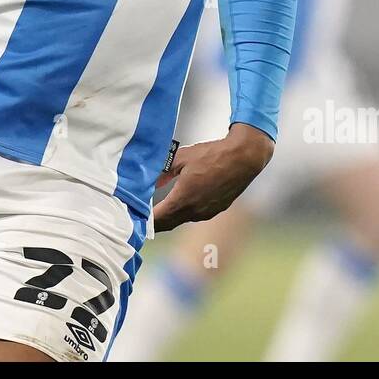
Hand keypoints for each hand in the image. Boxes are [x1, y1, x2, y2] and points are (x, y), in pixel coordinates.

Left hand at [151, 123, 273, 231]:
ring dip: (170, 217)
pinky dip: (184, 212)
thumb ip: (163, 171)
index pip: (159, 218)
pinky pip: (195, 214)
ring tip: (158, 211)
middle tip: (143, 219)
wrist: (243, 158)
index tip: (135, 219)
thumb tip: (149, 181)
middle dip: (156, 222)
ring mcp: (207, 212)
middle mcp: (195, 211)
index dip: (146, 221)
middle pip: (169, 223)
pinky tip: (181, 202)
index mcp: (184, 198)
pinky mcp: (216, 210)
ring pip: (182, 219)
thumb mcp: (181, 158)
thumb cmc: (211, 155)